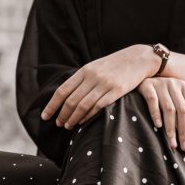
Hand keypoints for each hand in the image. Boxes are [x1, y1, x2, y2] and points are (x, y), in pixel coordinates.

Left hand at [41, 45, 155, 129]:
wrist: (139, 58)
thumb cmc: (115, 65)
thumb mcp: (96, 67)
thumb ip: (83, 79)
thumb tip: (67, 95)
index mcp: (84, 71)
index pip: (62, 90)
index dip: (52, 105)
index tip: (45, 116)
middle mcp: (92, 77)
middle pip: (71, 100)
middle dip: (62, 115)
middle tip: (58, 124)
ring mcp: (104, 84)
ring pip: (82, 106)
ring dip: (73, 118)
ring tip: (68, 126)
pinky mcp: (117, 91)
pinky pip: (98, 107)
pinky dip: (88, 116)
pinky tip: (83, 122)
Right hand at [137, 77, 184, 151]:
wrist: (138, 74)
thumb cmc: (160, 92)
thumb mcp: (177, 98)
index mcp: (184, 87)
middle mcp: (174, 84)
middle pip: (183, 110)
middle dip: (184, 131)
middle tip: (184, 147)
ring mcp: (160, 84)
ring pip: (169, 109)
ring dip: (171, 129)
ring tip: (172, 144)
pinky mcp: (146, 85)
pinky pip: (152, 101)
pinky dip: (156, 114)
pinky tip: (158, 126)